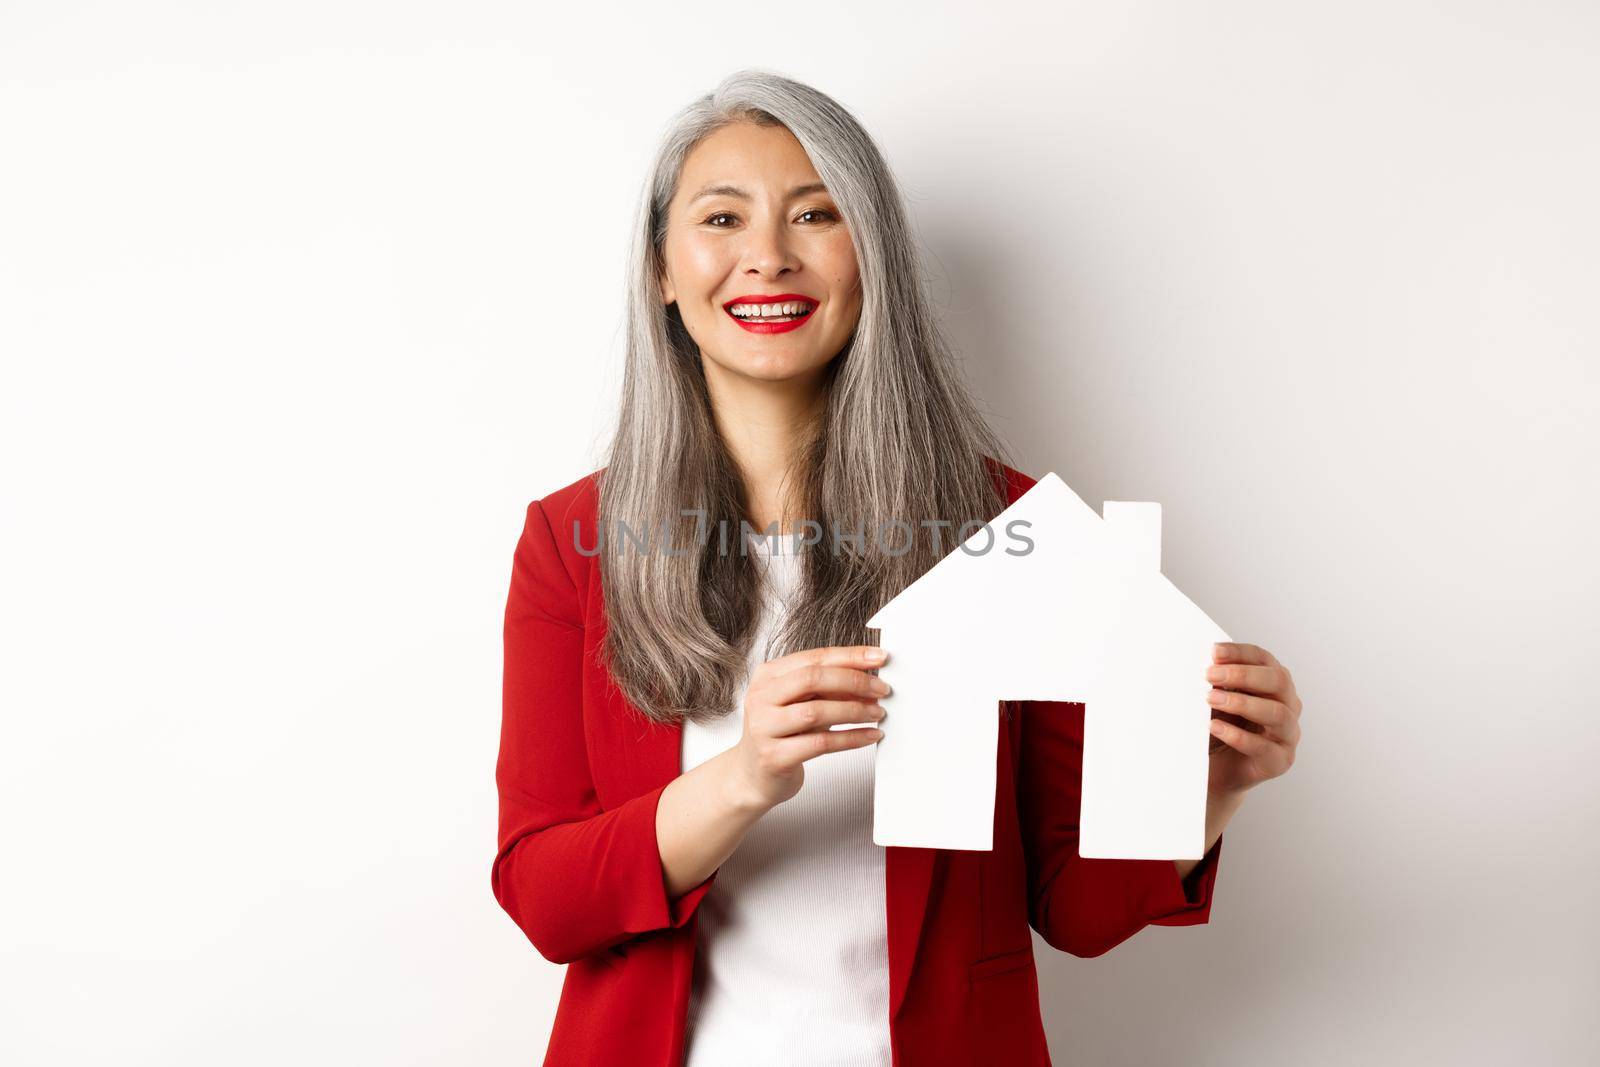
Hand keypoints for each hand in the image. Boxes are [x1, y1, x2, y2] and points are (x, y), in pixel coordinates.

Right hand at [729, 645, 889, 811]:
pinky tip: (869, 736)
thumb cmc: (781, 735)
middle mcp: (761, 698)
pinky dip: (851, 739)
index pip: (814, 657)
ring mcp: (764, 728)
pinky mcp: (774, 757)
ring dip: (855, 710)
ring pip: (817, 711)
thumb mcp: (800, 704)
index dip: (850, 656)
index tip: (878, 657)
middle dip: (854, 681)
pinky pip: (821, 744)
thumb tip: (868, 679)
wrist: (753, 776)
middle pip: (813, 678)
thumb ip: (826, 689)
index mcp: (767, 676)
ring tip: (877, 713)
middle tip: (881, 689)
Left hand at [1204, 642, 1301, 797]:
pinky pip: (1263, 747)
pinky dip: (1236, 735)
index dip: (1240, 653)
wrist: (1215, 771)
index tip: (1214, 652)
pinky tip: (1214, 727)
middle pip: (1278, 681)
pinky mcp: (1279, 761)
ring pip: (1277, 712)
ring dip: (1241, 703)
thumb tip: (1205, 664)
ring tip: (1210, 699)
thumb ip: (1216, 682)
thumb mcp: (1215, 700)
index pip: (1264, 659)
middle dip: (1242, 675)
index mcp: (1273, 684)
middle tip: (1209, 675)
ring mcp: (1287, 734)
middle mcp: (1287, 705)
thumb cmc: (1217, 729)